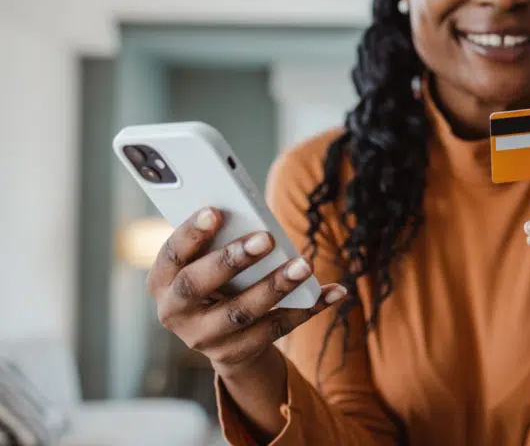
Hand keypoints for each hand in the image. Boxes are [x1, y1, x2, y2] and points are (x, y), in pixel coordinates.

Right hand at [147, 207, 345, 378]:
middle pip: (199, 285)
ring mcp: (203, 338)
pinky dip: (307, 309)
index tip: (215, 211)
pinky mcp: (235, 353)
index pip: (171, 255)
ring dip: (275, 287)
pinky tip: (333, 292)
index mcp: (162, 281)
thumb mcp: (205, 261)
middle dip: (233, 260)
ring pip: (241, 312)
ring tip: (304, 265)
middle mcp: (175, 312)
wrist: (220, 336)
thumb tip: (252, 216)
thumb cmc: (215, 279)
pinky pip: (276, 329)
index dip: (190, 234)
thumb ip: (217, 241)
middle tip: (267, 238)